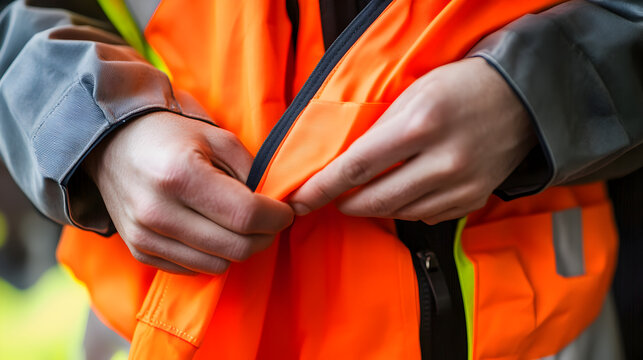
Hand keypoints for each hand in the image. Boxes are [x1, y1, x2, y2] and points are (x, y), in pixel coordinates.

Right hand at [84, 112, 293, 274]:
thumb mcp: (218, 138)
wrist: (112, 144)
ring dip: (238, 247)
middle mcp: (159, 211)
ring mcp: (146, 235)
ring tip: (238, 224)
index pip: (246, 215)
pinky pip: (193, 269)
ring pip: (218, 264)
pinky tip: (210, 230)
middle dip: (264, 236)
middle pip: (236, 247)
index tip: (285, 211)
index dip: (276, 217)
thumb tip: (276, 205)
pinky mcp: (140, 251)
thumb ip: (251, 172)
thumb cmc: (171, 136)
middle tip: (270, 221)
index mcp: (181, 175)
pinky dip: (211, 255)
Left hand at [289, 57, 535, 223]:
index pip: (356, 166)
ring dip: (373, 206)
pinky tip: (403, 192)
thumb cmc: (458, 88)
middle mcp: (442, 160)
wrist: (519, 99)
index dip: (322, 187)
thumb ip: (378, 130)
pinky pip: (425, 217)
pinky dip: (405, 208)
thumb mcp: (412, 94)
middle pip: (375, 199)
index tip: (299, 200)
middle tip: (330, 198)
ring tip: (364, 192)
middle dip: (344, 203)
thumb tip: (343, 163)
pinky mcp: (472, 199)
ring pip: (399, 212)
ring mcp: (461, 185)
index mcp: (419, 125)